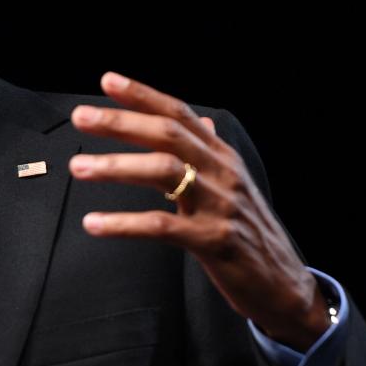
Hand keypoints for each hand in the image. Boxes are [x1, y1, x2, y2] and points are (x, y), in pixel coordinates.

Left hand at [68, 71, 330, 351]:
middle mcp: (221, 172)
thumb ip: (210, 152)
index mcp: (221, 156)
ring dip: (116, 166)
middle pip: (167, 134)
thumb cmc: (250, 232)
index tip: (108, 80)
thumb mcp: (232, 185)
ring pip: (163, 171)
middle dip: (121, 122)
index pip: (179, 113)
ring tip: (79, 167)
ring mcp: (219, 205)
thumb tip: (202, 120)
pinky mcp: (213, 241)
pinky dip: (124, 223)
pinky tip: (94, 224)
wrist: (285, 285)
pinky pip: (162, 225)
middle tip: (81, 117)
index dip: (143, 95)